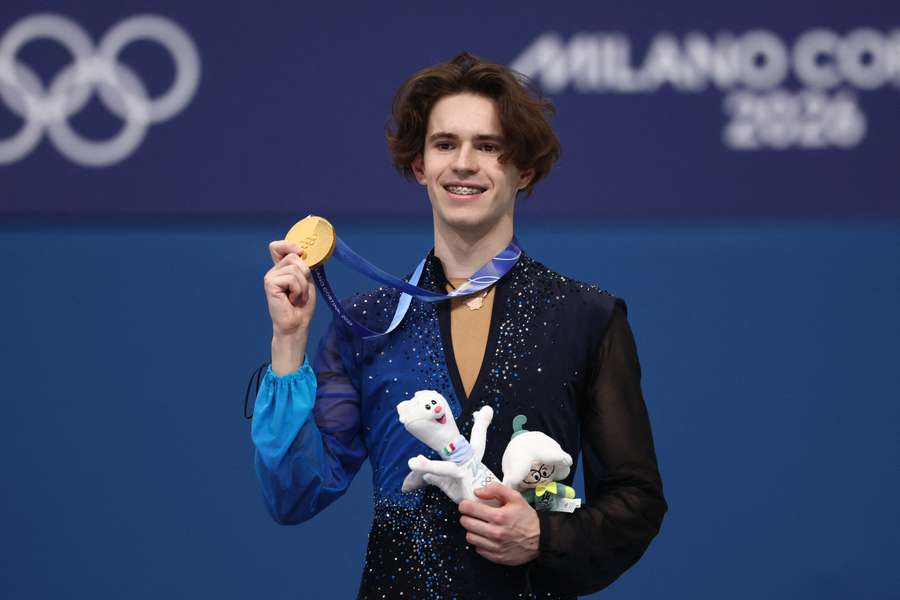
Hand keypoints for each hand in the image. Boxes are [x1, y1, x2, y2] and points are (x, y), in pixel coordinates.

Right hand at [264, 240, 316, 373]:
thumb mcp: (306, 281)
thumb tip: (303, 251)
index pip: (277, 246)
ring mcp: (270, 276)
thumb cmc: (302, 305)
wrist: (297, 324)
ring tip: (297, 297)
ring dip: (303, 285)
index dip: (288, 245)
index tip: (300, 252)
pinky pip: (292, 278)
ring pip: (295, 268)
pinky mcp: (270, 284)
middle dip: (305, 273)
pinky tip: (292, 300)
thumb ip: (303, 266)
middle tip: (301, 290)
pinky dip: (298, 290)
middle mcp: (273, 271)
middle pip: (294, 256)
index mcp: (281, 268)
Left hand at [458, 483, 539, 565]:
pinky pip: (478, 549)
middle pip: (466, 524)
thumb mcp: (515, 497)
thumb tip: (477, 492)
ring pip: (470, 537)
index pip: (470, 509)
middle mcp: (495, 532)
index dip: (464, 505)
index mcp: (499, 516)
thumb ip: (496, 490)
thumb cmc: (527, 517)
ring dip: (472, 530)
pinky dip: (480, 542)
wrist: (541, 539)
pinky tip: (486, 537)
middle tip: (472, 515)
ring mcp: (495, 547)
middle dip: (466, 517)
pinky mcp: (496, 557)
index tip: (466, 505)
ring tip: (479, 526)